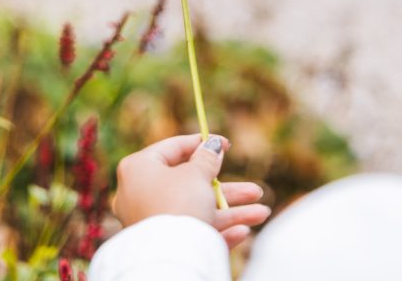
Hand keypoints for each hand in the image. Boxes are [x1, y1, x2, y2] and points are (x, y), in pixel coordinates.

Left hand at [112, 134, 270, 249]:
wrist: (171, 257)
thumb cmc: (179, 203)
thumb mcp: (196, 174)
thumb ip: (207, 158)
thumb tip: (212, 145)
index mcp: (139, 168)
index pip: (173, 148)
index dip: (202, 143)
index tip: (226, 143)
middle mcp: (142, 193)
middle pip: (192, 185)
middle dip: (229, 189)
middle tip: (254, 189)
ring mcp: (153, 220)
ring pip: (198, 211)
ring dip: (232, 212)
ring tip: (262, 213)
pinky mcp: (164, 243)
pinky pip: (193, 232)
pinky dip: (218, 231)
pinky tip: (244, 231)